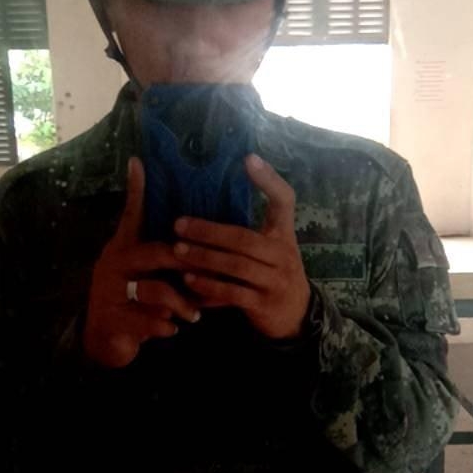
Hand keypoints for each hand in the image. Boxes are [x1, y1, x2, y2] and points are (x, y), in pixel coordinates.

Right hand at [83, 157, 200, 367]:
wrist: (101, 340)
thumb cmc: (131, 299)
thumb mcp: (143, 272)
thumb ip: (163, 253)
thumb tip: (188, 226)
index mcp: (123, 247)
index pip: (131, 214)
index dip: (135, 189)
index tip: (138, 161)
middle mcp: (114, 263)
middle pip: (156, 253)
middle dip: (188, 264)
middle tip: (209, 277)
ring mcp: (109, 292)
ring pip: (155, 290)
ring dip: (181, 303)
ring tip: (195, 314)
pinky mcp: (113, 321)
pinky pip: (149, 322)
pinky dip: (166, 327)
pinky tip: (174, 329)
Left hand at [173, 154, 310, 339]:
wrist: (295, 314)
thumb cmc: (273, 271)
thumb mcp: (272, 246)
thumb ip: (251, 228)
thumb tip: (211, 198)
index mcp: (284, 233)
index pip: (284, 200)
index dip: (269, 179)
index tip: (247, 158)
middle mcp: (283, 254)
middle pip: (244, 238)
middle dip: (209, 231)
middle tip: (179, 224)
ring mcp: (275, 280)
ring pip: (236, 266)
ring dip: (203, 258)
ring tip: (177, 251)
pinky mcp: (264, 304)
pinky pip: (233, 294)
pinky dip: (209, 287)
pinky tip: (188, 281)